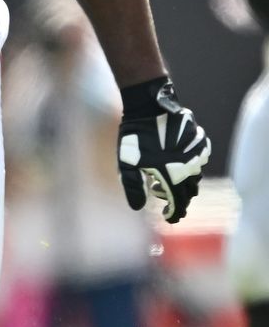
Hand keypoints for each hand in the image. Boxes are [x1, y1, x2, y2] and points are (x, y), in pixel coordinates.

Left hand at [117, 77, 210, 223]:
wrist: (149, 108)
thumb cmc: (135, 137)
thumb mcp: (127, 164)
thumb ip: (134, 187)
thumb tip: (137, 207)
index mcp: (172, 176)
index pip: (177, 202)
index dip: (174, 212)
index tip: (171, 219)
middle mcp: (188, 168)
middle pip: (189, 192)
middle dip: (180, 200)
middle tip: (171, 205)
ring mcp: (196, 154)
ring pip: (195, 176)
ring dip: (184, 184)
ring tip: (170, 185)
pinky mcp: (199, 142)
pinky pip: (199, 160)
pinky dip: (191, 166)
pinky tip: (179, 165)